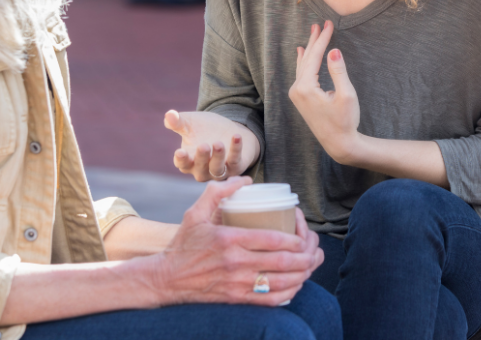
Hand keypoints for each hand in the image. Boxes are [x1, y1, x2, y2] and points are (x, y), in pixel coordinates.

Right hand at [153, 176, 323, 306]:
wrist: (166, 279)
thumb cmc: (184, 244)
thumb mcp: (195, 212)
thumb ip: (218, 192)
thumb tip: (245, 180)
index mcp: (229, 239)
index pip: (273, 239)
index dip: (296, 238)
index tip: (303, 233)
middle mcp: (235, 263)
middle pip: (283, 262)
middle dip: (306, 256)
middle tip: (314, 248)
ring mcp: (237, 284)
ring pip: (281, 283)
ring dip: (303, 274)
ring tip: (312, 264)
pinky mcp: (237, 298)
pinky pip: (270, 300)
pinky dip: (289, 293)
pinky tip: (296, 284)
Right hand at [164, 110, 258, 180]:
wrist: (229, 131)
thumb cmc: (205, 130)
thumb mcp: (190, 124)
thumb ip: (178, 122)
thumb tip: (169, 115)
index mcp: (188, 161)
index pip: (182, 164)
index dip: (181, 159)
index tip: (180, 152)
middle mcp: (202, 170)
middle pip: (200, 167)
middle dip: (202, 157)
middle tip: (203, 145)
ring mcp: (219, 170)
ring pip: (217, 168)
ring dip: (218, 157)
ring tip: (218, 144)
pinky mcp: (236, 167)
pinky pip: (235, 161)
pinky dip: (236, 149)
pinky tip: (236, 136)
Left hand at [288, 21, 361, 163]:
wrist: (339, 144)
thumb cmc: (345, 121)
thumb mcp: (346, 95)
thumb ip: (338, 71)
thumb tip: (333, 50)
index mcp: (306, 88)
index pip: (314, 57)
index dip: (322, 39)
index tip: (328, 24)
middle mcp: (297, 90)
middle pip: (306, 59)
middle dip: (315, 41)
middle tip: (321, 24)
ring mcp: (297, 95)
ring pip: (303, 65)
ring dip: (309, 49)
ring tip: (313, 33)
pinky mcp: (300, 99)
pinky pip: (301, 74)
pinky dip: (304, 62)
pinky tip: (302, 53)